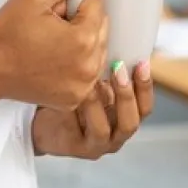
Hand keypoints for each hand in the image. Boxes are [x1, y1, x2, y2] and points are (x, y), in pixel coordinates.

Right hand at [0, 0, 109, 111]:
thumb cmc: (7, 32)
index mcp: (84, 38)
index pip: (98, 4)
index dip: (76, 1)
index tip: (55, 9)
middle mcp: (90, 65)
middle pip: (101, 28)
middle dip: (81, 22)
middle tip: (51, 26)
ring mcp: (84, 86)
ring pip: (97, 51)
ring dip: (82, 42)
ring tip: (52, 44)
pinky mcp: (75, 98)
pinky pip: (88, 72)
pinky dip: (77, 64)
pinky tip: (54, 61)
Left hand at [32, 60, 154, 157]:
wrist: (42, 123)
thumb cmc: (71, 100)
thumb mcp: (93, 85)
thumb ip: (107, 73)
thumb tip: (112, 39)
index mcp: (125, 118)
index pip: (145, 107)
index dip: (146, 86)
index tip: (142, 63)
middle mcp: (116, 135)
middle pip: (132, 122)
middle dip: (126, 94)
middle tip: (118, 69)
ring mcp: (98, 146)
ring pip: (105, 129)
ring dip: (98, 103)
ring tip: (90, 81)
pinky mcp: (78, 149)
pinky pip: (77, 129)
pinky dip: (76, 110)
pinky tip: (70, 92)